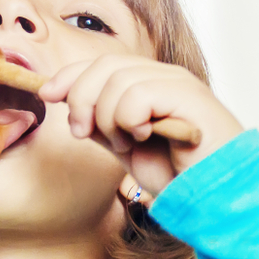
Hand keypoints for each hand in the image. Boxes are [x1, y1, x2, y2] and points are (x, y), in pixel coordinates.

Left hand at [40, 55, 243, 195]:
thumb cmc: (175, 173)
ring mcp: (178, 84)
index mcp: (148, 84)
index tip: (46, 94)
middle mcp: (164, 77)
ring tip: (126, 143)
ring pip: (118, 81)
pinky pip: (138, 94)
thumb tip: (62, 97)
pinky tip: (143, 137)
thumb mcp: (123, 146)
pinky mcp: (189, 97)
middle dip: (81, 98)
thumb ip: (99, 122)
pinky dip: (130, 119)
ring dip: (108, 118)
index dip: (69, 75)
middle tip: (82, 132)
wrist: (212, 196)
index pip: (101, 63)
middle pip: (105, 65)